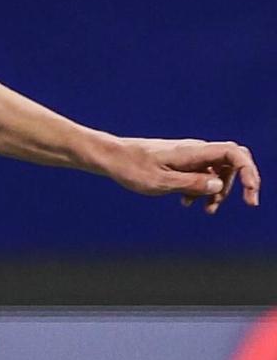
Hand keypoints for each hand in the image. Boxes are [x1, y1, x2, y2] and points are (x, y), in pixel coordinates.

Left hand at [101, 136, 259, 213]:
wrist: (111, 157)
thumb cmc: (131, 168)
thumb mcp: (161, 182)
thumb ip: (190, 183)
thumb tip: (218, 185)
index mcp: (192, 152)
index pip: (234, 153)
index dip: (249, 172)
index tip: (250, 195)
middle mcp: (194, 150)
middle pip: (232, 162)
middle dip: (240, 183)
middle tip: (246, 203)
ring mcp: (188, 155)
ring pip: (217, 171)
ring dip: (217, 191)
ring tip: (206, 209)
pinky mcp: (181, 161)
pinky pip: (201, 174)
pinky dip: (201, 189)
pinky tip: (187, 203)